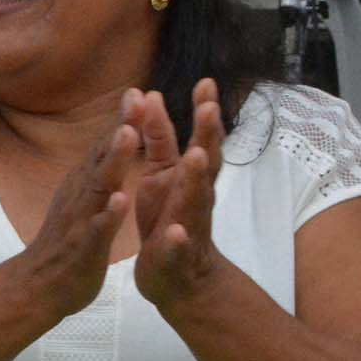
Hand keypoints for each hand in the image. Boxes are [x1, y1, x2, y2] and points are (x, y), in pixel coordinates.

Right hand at [15, 94, 138, 321]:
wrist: (36, 288)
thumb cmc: (64, 245)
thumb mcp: (79, 201)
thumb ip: (93, 173)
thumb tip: (105, 144)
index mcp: (83, 186)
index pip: (104, 147)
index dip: (121, 119)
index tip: (137, 90)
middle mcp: (79, 196)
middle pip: (101, 156)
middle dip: (120, 127)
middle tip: (136, 96)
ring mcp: (80, 220)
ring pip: (98, 186)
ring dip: (112, 160)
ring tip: (128, 134)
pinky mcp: (83, 247)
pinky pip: (97, 228)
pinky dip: (107, 213)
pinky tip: (119, 199)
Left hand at [131, 81, 227, 310]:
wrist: (180, 279)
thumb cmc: (169, 219)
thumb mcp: (160, 175)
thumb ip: (158, 140)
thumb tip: (151, 96)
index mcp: (187, 178)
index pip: (198, 139)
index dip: (203, 112)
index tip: (206, 81)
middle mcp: (195, 198)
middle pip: (205, 163)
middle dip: (207, 136)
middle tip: (209, 108)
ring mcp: (188, 227)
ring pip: (195, 202)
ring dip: (195, 179)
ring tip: (194, 156)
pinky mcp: (174, 257)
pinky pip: (177, 248)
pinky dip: (176, 240)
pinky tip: (174, 232)